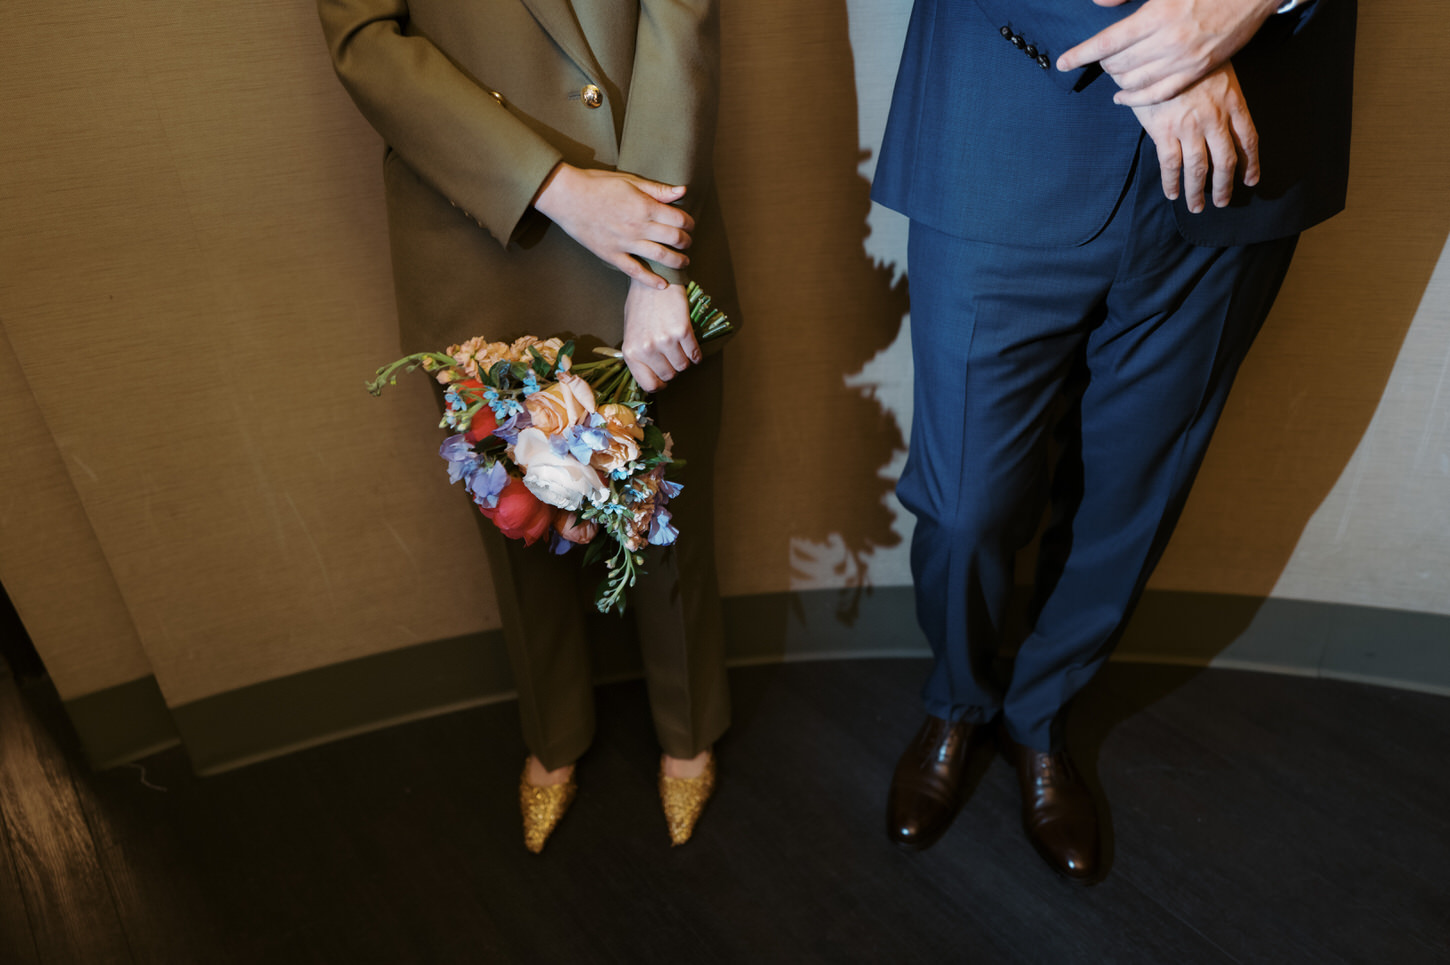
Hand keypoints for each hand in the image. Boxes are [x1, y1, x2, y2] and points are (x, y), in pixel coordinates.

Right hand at [533, 163, 693, 289]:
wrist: (567, 196)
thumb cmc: (598, 185)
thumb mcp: (630, 181)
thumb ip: (657, 189)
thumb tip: (682, 191)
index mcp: (645, 206)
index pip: (679, 219)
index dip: (689, 223)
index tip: (690, 225)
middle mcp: (638, 227)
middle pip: (674, 238)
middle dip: (686, 242)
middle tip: (688, 243)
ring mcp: (625, 243)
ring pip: (660, 257)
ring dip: (677, 261)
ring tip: (683, 262)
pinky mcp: (612, 255)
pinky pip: (635, 271)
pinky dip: (651, 280)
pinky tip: (662, 284)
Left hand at [622, 281, 699, 391]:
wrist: (653, 277)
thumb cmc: (640, 304)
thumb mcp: (631, 332)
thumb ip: (640, 355)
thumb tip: (652, 375)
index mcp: (631, 352)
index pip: (649, 385)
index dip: (659, 383)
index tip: (663, 377)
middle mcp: (647, 349)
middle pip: (669, 376)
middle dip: (673, 368)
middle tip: (672, 355)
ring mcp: (665, 341)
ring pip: (683, 366)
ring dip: (684, 359)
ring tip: (680, 346)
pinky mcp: (682, 331)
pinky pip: (695, 354)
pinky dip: (696, 353)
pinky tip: (691, 344)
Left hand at [1058, 0, 1278, 106]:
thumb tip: (1099, 3)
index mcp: (1156, 14)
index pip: (1107, 41)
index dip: (1081, 54)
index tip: (1063, 63)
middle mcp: (1168, 41)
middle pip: (1118, 64)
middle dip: (1101, 64)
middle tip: (1096, 58)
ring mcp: (1183, 60)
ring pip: (1134, 82)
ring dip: (1116, 79)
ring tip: (1110, 73)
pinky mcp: (1197, 72)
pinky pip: (1158, 94)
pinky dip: (1135, 99)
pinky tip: (1122, 97)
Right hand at [1131, 63, 1258, 212]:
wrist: (1158, 50)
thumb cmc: (1189, 58)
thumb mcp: (1218, 71)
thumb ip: (1223, 97)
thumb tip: (1225, 122)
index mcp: (1233, 102)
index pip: (1249, 139)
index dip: (1251, 163)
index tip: (1251, 180)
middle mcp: (1215, 117)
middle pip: (1226, 160)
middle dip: (1225, 185)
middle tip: (1223, 201)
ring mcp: (1190, 126)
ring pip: (1199, 167)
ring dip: (1199, 191)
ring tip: (1197, 206)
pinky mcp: (1165, 130)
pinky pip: (1171, 164)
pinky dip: (1172, 182)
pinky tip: (1173, 193)